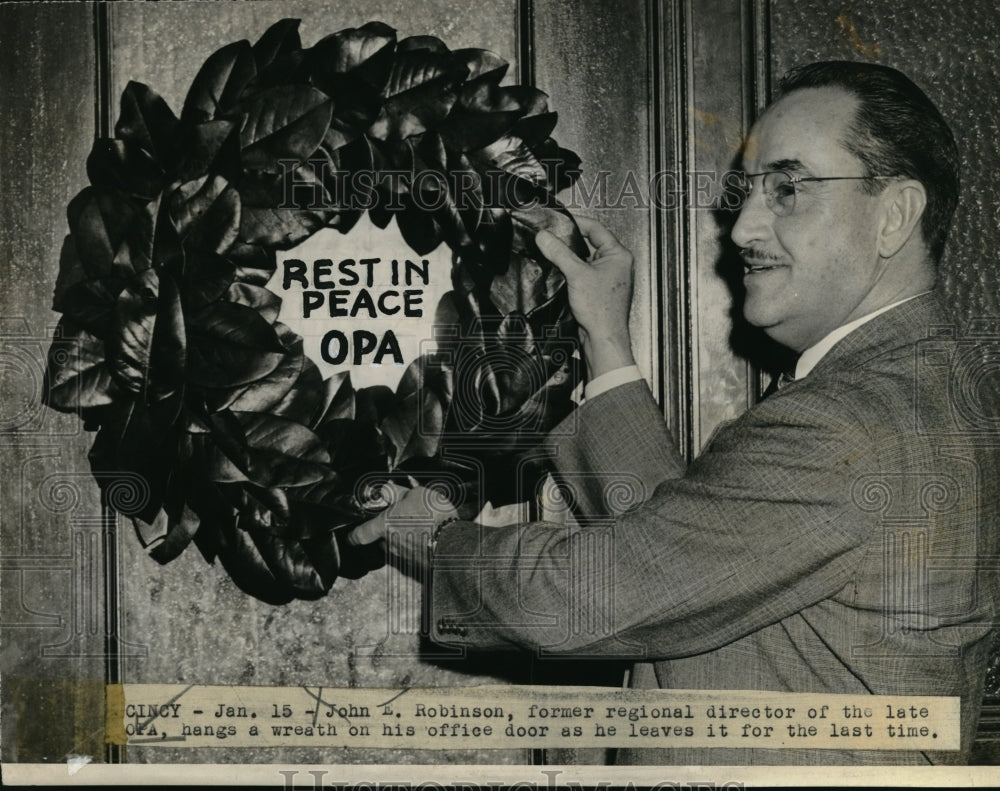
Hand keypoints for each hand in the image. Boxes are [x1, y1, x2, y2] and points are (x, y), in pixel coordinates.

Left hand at [346, 483, 457, 578]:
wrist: (453, 542)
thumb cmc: (433, 518)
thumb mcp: (416, 494)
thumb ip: (398, 493)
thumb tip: (388, 490)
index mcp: (383, 526)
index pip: (359, 535)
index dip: (353, 535)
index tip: (351, 535)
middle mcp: (389, 544)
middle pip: (380, 539)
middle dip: (387, 530)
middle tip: (400, 518)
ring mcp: (402, 556)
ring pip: (395, 546)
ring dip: (402, 538)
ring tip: (418, 526)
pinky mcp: (416, 565)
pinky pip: (410, 554)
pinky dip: (415, 546)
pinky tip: (427, 537)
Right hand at [536, 216, 634, 378]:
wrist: (603, 338)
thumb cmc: (602, 311)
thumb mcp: (576, 274)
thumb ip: (559, 252)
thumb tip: (545, 237)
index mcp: (619, 255)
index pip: (596, 229)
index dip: (576, 223)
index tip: (559, 222)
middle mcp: (617, 264)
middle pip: (590, 243)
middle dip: (570, 242)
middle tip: (554, 238)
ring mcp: (609, 278)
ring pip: (586, 259)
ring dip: (571, 259)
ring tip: (557, 257)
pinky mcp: (599, 290)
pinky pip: (584, 273)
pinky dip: (573, 272)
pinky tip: (563, 275)